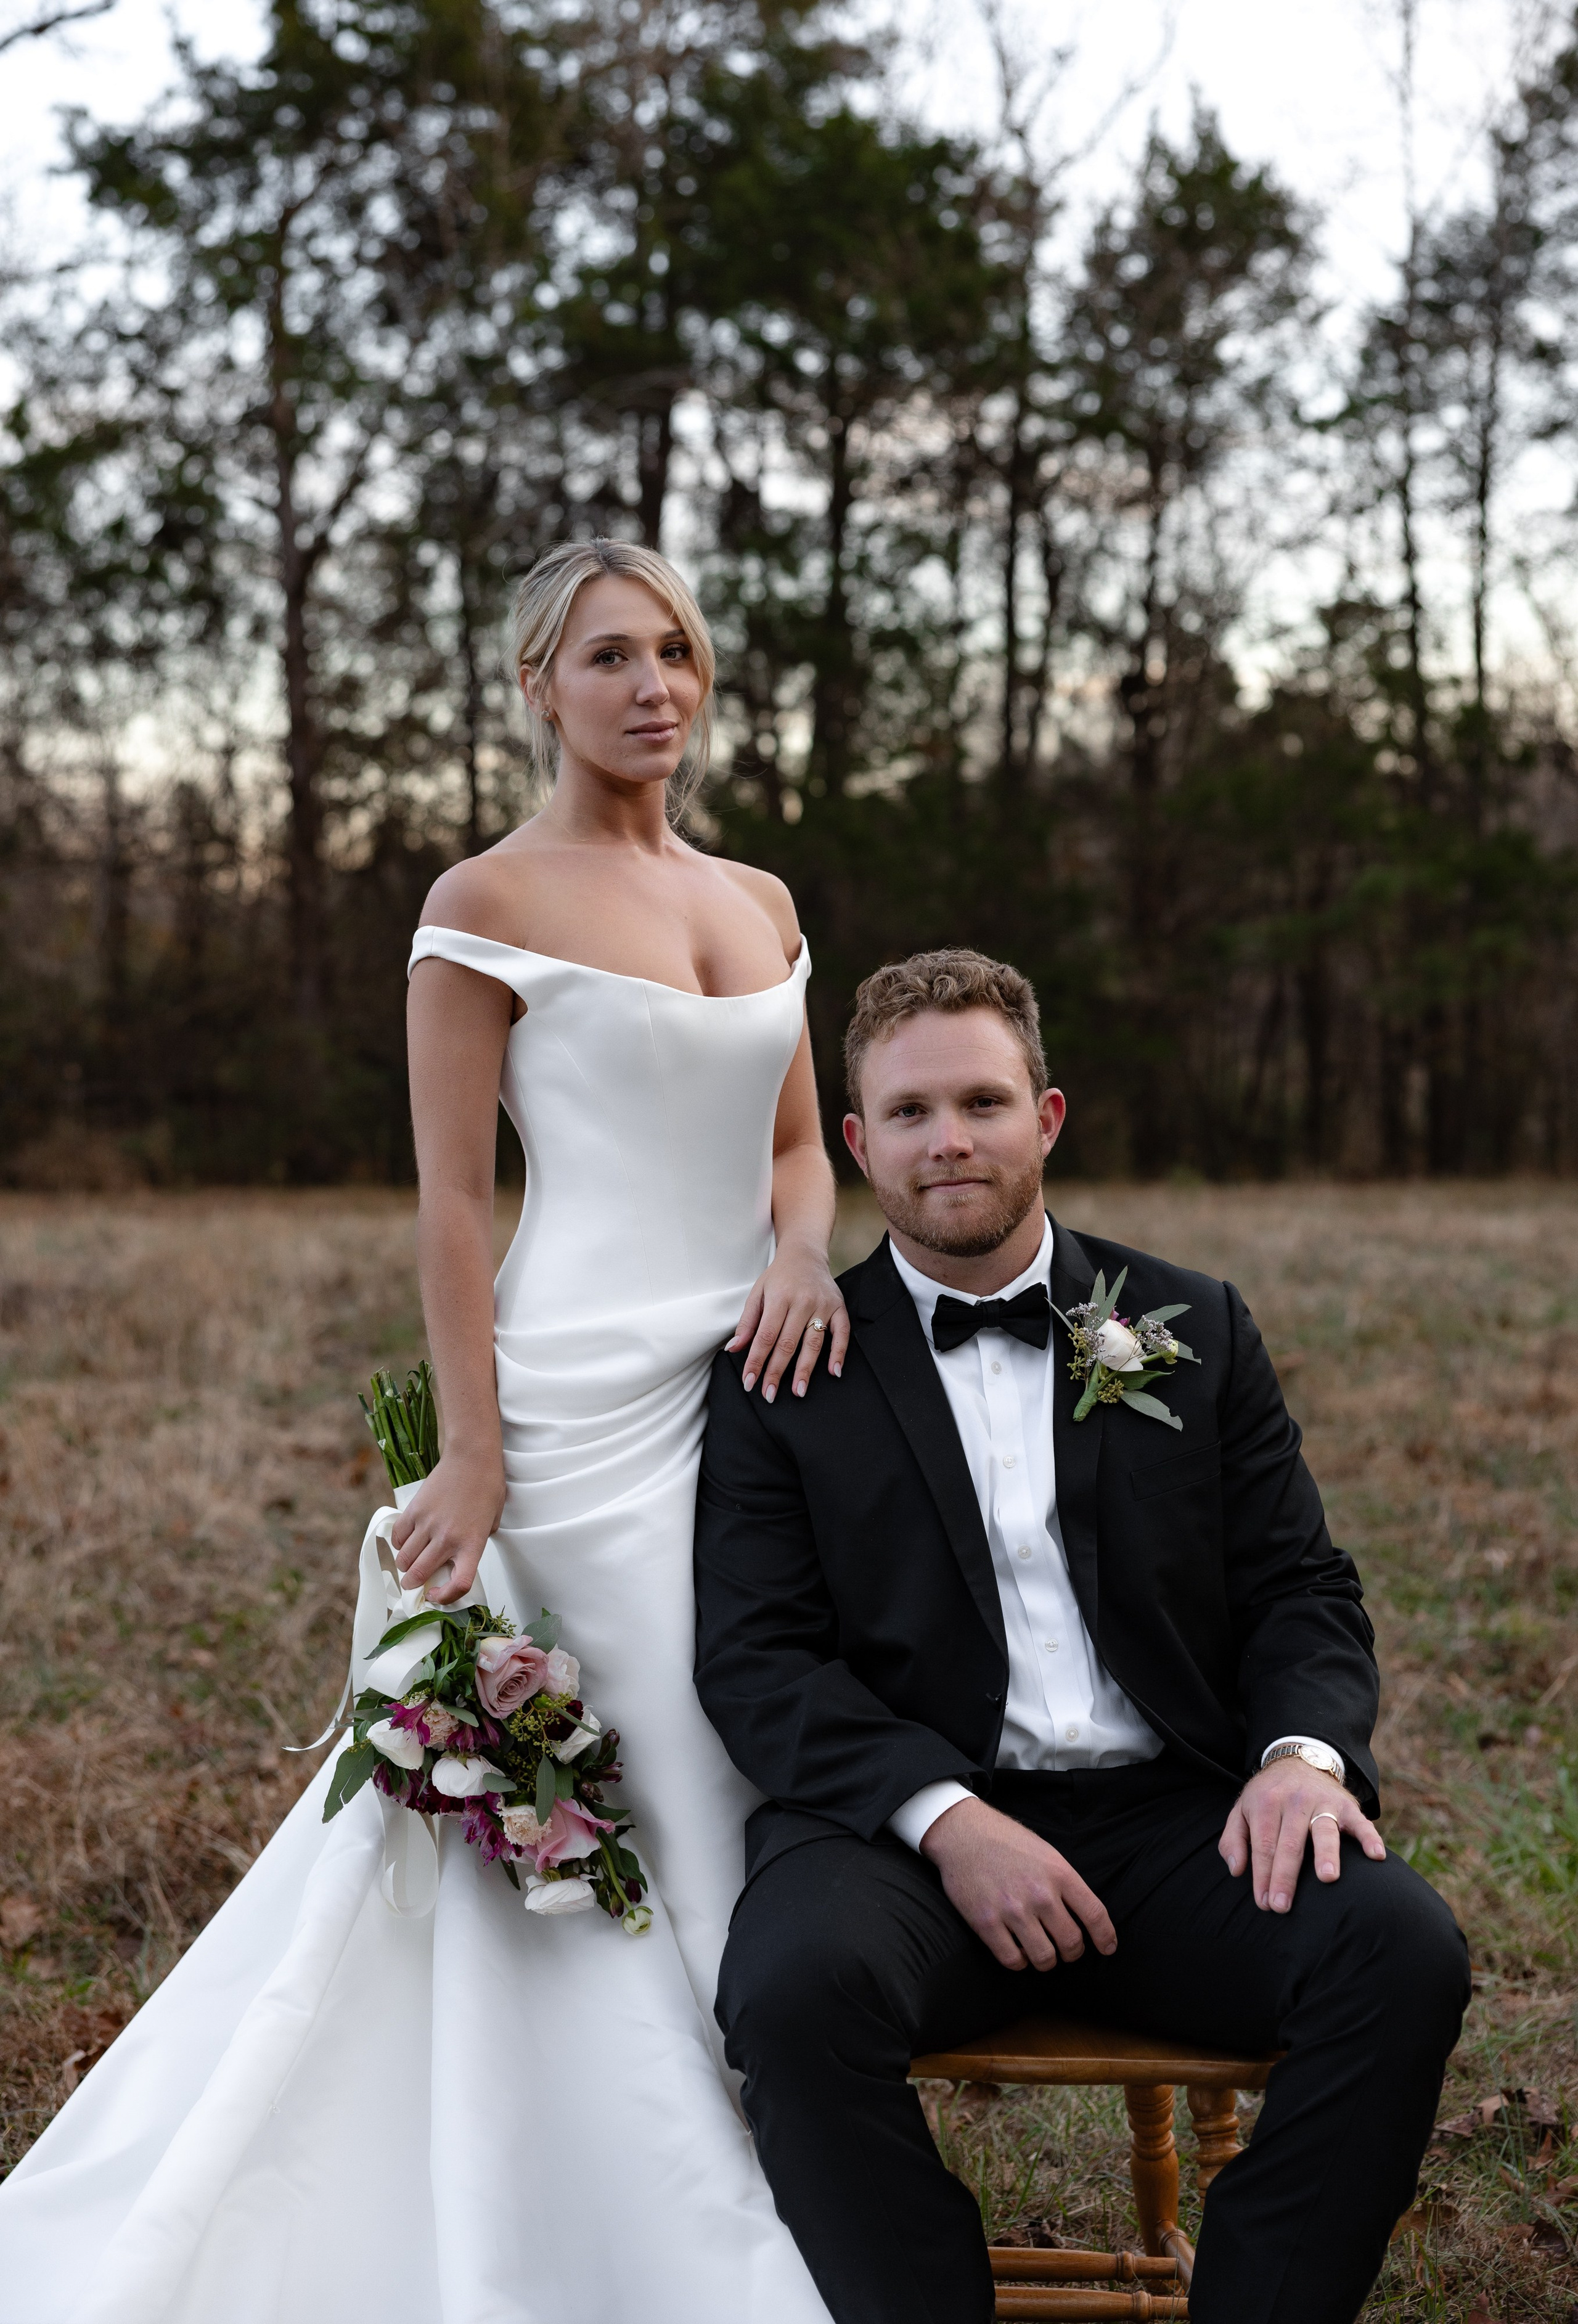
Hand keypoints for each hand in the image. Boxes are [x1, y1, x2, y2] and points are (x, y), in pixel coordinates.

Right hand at [388, 1448, 504, 1605]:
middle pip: (420, 1574)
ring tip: (409, 1563)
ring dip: (405, 1566)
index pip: (459, 1583)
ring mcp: (428, 1524)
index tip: (437, 1595)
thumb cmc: (487, 1486)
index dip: (446, 1597)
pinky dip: (398, 1544)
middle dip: (413, 1584)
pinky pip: (397, 1536)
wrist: (472, 1457)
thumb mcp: (493, 1521)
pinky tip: (405, 1543)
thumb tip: (457, 1557)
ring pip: (405, 1558)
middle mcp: (448, 1538)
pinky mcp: (414, 1510)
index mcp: (472, 1543)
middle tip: (413, 1584)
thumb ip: (476, 1543)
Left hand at [727, 1238, 849, 1402]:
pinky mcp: (839, 1307)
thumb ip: (747, 1323)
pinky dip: (839, 1353)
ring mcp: (823, 1305)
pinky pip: (842, 1333)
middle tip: (769, 1394)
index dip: (757, 1361)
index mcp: (779, 1298)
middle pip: (788, 1343)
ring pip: (814, 1343)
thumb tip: (733, 1349)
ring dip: (805, 1370)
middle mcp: (802, 1302)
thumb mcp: (757, 1294)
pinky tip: (834, 1372)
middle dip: (777, 1371)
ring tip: (798, 1391)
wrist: (805, 1254)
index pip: (766, 1336)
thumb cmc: (778, 1277)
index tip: (750, 1382)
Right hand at [920, 1797, 1117, 1971]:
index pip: (1095, 1915)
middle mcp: (1040, 1894)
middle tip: (1065, 1948)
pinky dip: (1019, 1961)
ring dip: (1046, 1960)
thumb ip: (1065, 1883)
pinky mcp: (986, 1923)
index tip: (1107, 1948)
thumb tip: (1084, 1916)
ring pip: (1045, 1958)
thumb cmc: (1007, 1842)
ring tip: (1041, 1951)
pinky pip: (1013, 1960)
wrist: (963, 1833)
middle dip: (1073, 1952)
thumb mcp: (1047, 1853)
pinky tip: (1017, 1950)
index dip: (1105, 1937)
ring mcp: (1012, 1910)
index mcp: (1059, 1873)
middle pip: (1072, 1943)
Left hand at [1219, 1760, 1385, 1911]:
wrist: (1299, 1759)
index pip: (1264, 1845)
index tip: (1264, 1903)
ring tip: (1327, 1877)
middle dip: (1285, 1876)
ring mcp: (1323, 1802)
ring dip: (1326, 1854)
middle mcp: (1295, 1801)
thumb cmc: (1268, 1796)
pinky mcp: (1348, 1805)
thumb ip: (1233, 1839)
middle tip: (1282, 1906)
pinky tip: (1376, 1856)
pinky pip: (1361, 1822)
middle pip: (1290, 1843)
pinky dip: (1370, 1838)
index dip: (1262, 1875)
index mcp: (1266, 1803)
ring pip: (1324, 1830)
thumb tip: (1237, 1871)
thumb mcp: (1242, 1809)